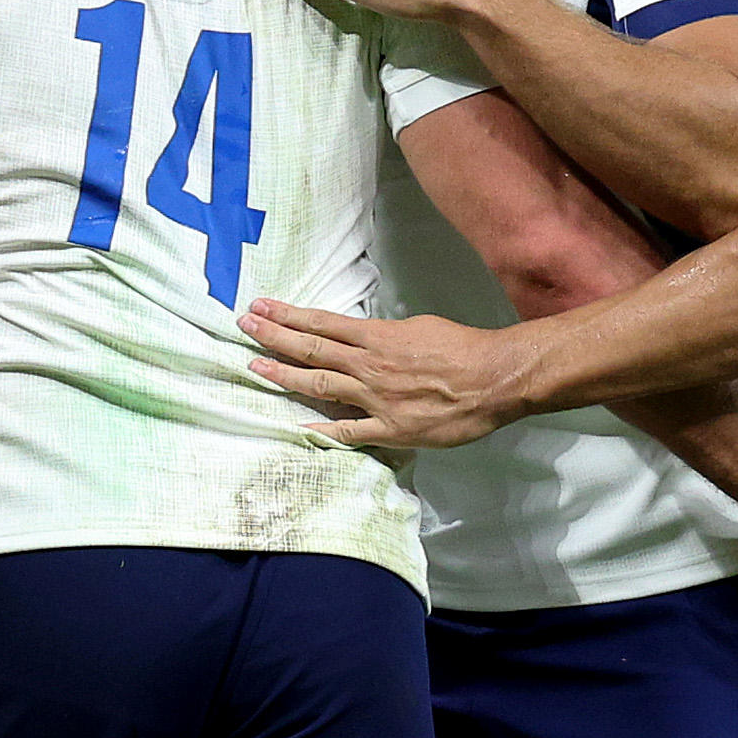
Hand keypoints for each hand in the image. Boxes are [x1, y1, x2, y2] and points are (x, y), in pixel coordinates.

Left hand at [245, 299, 520, 449]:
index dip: (288, 315)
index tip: (261, 306)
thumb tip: (369, 340)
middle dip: (273, 336)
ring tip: (254, 366)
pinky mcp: (390, 428)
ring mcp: (376, 398)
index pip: (322, 323)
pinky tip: (296, 428)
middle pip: (311, 349)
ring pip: (319, 385)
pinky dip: (321, 430)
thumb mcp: (421, 328)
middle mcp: (369, 365)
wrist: (494, 379)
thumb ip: (389, 336)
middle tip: (243, 325)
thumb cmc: (464, 349)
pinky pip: (348, 431)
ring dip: (283, 375)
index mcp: (378, 337)